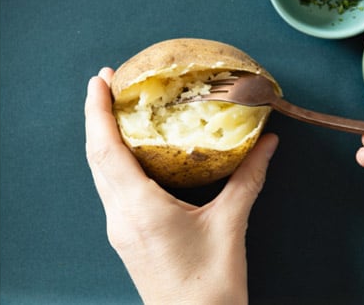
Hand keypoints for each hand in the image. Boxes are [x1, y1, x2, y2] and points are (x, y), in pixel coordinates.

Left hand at [85, 67, 277, 302]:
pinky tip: (133, 151)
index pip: (106, 149)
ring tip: (116, 108)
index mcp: (138, 208)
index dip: (97, 111)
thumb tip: (266, 143)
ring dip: (104, 138)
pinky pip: (113, 189)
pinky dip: (116, 162)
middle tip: (109, 81)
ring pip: (102, 174)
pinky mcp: (126, 237)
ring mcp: (119, 228)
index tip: (99, 80)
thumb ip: (247, 179)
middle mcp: (119, 215)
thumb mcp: (231, 226)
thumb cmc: (210, 287)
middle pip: (97, 156)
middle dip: (97, 116)